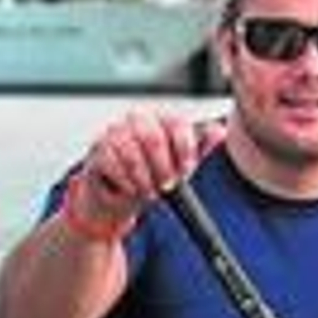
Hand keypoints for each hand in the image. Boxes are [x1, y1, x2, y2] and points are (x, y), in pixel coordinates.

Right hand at [76, 111, 224, 227]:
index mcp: (161, 120)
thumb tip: (220, 131)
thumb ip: (201, 146)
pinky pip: (112, 163)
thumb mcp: (182, 164)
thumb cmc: (153, 176)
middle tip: (166, 186)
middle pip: (152, 137)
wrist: (121, 196)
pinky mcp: (98, 149)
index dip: (184, 150)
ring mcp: (115, 132)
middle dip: (163, 168)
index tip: (186, 171)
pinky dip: (126, 182)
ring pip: (131, 152)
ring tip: (149, 191)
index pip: (176, 123)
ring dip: (144, 180)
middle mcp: (138, 120)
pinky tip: (131, 188)